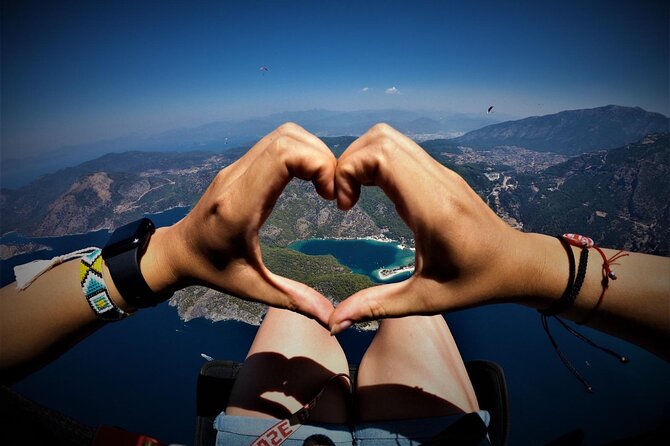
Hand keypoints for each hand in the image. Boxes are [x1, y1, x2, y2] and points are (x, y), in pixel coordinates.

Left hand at [144, 123, 336, 324]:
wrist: (177, 251)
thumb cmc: (213, 271)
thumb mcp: (253, 289)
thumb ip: (293, 301)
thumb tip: (331, 319)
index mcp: (240, 205)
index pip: (283, 155)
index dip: (318, 165)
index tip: (330, 197)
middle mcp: (236, 178)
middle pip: (288, 137)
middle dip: (322, 157)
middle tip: (333, 190)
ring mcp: (236, 167)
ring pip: (283, 134)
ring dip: (312, 152)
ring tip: (324, 184)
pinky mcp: (239, 165)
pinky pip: (276, 143)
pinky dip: (300, 153)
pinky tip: (308, 179)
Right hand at [329, 123, 531, 332]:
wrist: (517, 264)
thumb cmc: (475, 283)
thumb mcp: (426, 300)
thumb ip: (377, 306)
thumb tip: (334, 322)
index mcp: (432, 208)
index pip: (381, 156)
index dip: (348, 171)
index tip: (344, 206)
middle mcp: (437, 181)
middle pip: (381, 138)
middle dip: (349, 161)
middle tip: (343, 198)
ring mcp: (441, 173)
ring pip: (390, 137)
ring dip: (362, 159)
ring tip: (354, 194)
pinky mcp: (442, 174)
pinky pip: (402, 150)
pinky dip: (377, 161)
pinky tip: (373, 192)